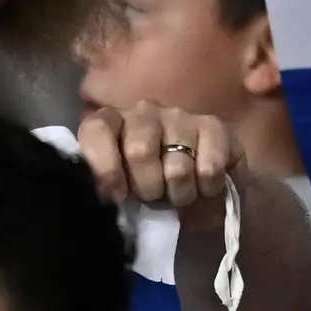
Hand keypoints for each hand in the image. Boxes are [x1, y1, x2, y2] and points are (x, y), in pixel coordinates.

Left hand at [77, 101, 244, 217]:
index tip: (117, 196)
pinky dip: (207, 188)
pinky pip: (209, 168)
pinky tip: (203, 186)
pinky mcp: (212, 126)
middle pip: (140, 151)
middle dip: (148, 188)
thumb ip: (106, 188)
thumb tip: (108, 198)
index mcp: (109, 123)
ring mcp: (179, 116)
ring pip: (177, 168)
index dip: (105, 167)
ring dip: (179, 193)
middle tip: (154, 196)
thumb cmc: (144, 188)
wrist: (193, 186)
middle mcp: (143, 112)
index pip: (97, 130)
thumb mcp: (117, 190)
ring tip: (178, 194)